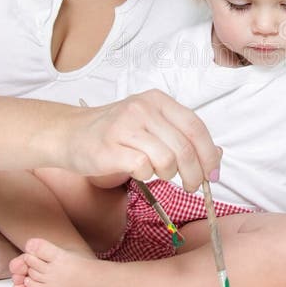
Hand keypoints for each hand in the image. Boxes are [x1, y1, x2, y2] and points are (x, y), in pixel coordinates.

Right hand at [64, 89, 220, 192]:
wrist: (69, 134)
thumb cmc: (113, 133)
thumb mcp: (151, 126)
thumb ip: (182, 137)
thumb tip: (216, 156)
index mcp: (158, 100)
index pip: (196, 127)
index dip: (209, 154)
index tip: (212, 173)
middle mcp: (143, 108)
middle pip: (185, 147)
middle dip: (194, 174)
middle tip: (191, 186)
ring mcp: (126, 126)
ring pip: (167, 159)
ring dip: (168, 174)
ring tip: (157, 173)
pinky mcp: (111, 147)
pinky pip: (143, 168)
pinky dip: (146, 175)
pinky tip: (137, 171)